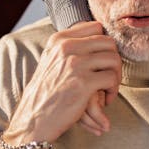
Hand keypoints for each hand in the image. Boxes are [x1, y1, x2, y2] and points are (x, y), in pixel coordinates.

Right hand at [0, 22, 121, 148]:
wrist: (33, 120)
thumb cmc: (45, 93)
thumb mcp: (51, 60)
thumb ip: (70, 46)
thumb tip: (97, 34)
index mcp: (59, 39)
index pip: (95, 27)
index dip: (103, 44)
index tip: (101, 59)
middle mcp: (67, 47)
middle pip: (108, 42)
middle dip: (113, 60)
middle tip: (109, 75)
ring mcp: (75, 64)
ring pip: (113, 59)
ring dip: (116, 75)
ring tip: (108, 88)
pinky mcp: (84, 83)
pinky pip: (112, 78)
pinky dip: (113, 90)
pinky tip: (106, 100)